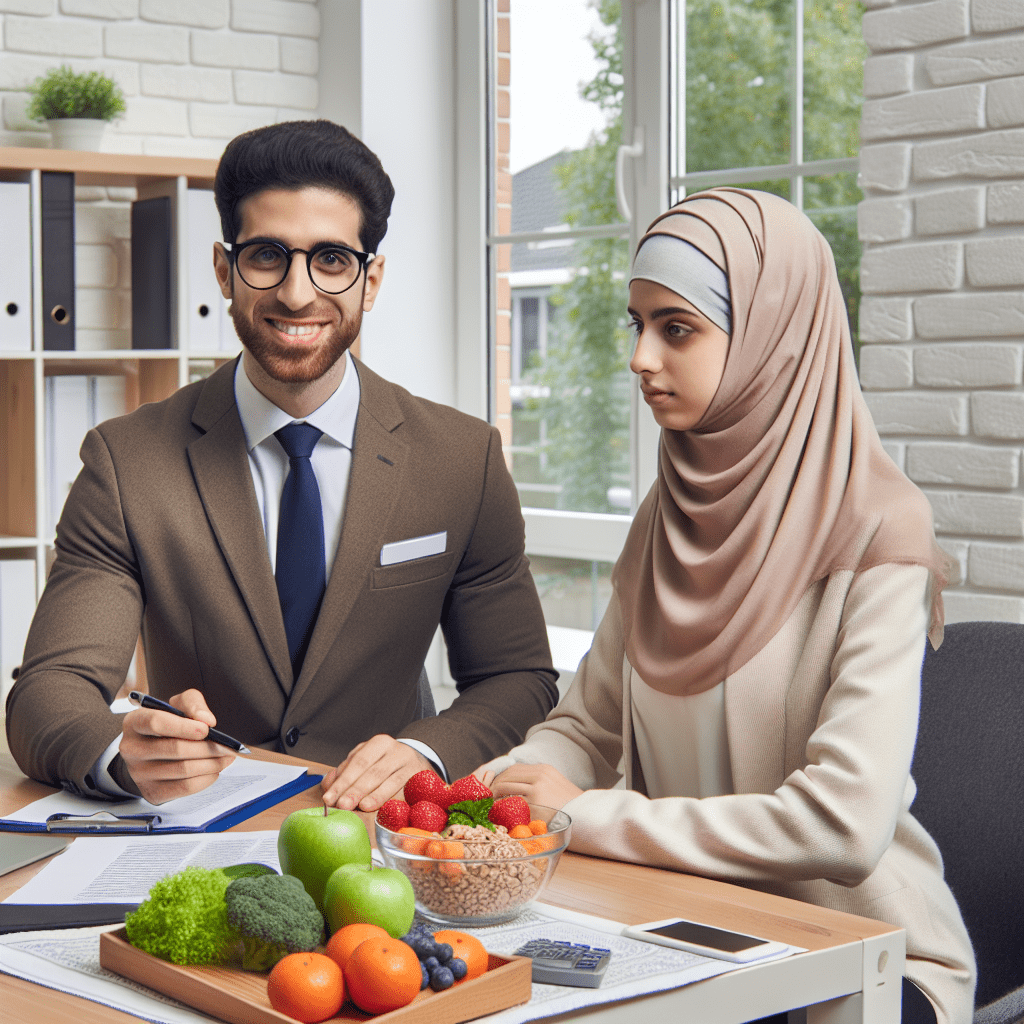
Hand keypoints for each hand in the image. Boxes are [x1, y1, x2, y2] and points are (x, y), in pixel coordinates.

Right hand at [119, 689, 234, 804]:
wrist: (153, 751)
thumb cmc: (169, 723)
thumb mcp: (177, 705)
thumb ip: (192, 703)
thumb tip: (207, 720)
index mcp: (134, 722)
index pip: (156, 722)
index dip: (184, 726)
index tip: (206, 729)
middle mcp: (132, 749)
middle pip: (175, 748)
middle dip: (207, 747)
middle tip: (227, 746)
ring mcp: (139, 774)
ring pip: (183, 769)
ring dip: (212, 763)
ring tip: (226, 756)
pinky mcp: (152, 792)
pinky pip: (184, 787)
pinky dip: (206, 778)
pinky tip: (215, 770)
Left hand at [321, 735, 431, 812]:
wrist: (419, 762)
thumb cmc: (386, 764)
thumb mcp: (366, 761)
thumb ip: (346, 771)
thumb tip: (328, 784)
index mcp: (379, 743)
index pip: (358, 762)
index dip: (343, 781)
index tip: (329, 798)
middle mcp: (396, 751)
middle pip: (373, 772)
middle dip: (355, 790)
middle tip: (341, 805)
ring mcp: (411, 765)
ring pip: (390, 781)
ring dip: (373, 796)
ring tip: (359, 807)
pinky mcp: (421, 779)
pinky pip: (405, 790)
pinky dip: (393, 799)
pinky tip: (382, 808)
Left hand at [489, 763, 582, 809]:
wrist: (585, 816)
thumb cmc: (570, 806)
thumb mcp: (555, 785)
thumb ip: (538, 782)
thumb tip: (517, 786)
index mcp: (543, 769)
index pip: (514, 769)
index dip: (501, 777)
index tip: (493, 787)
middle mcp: (539, 775)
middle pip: (507, 776)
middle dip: (494, 786)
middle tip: (486, 798)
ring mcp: (536, 788)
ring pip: (505, 787)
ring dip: (494, 796)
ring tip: (489, 806)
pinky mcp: (535, 803)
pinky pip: (511, 802)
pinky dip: (501, 807)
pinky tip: (498, 814)